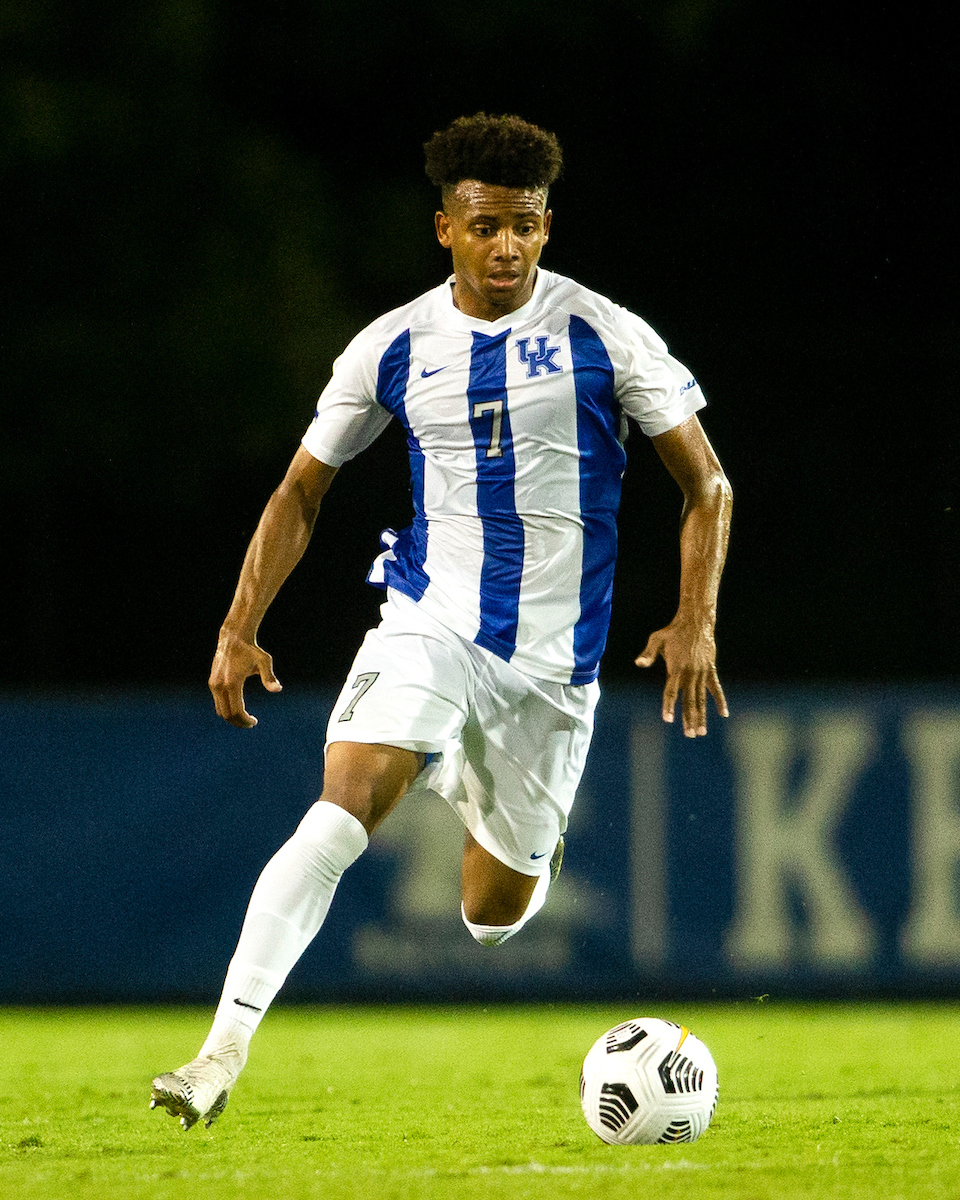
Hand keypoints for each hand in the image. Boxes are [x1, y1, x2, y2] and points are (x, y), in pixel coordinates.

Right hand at [209, 631, 281, 727]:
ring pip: (220, 710)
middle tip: (251, 723)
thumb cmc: (251, 650)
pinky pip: (218, 702)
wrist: (233, 638)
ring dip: (232, 717)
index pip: (236, 711)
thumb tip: (278, 690)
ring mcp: (213, 684)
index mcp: (232, 683)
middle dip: (238, 722)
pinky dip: (226, 709)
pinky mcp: (212, 682)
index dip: (245, 720)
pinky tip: (238, 707)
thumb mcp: (264, 662)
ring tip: (245, 717)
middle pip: (226, 714)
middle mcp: (219, 685)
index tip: (254, 722)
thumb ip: (269, 678)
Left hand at [635, 620, 727, 737]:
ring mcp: (702, 672)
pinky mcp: (711, 669)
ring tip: (701, 732)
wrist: (696, 621)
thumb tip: (639, 663)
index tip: (668, 719)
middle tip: (689, 735)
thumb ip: (649, 654)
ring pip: (701, 698)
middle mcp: (690, 673)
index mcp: (676, 668)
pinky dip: (720, 701)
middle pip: (688, 700)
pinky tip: (724, 714)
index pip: (671, 691)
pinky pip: (716, 688)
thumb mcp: (657, 639)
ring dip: (702, 715)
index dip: (669, 705)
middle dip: (688, 719)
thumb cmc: (673, 631)